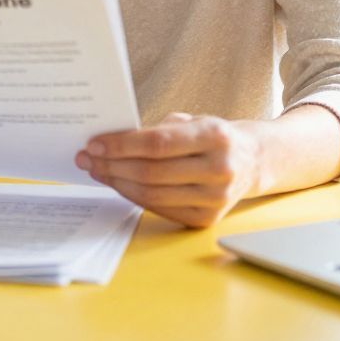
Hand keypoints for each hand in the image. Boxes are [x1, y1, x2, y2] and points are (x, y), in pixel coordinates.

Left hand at [76, 112, 262, 228]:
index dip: (122, 145)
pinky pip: (160, 208)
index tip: (94, 143)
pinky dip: (134, 197)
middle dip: (112, 165)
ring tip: (97, 170)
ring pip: (152, 194)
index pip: (157, 143)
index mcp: (215, 136)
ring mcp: (215, 199)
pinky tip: (119, 184)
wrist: (252, 162)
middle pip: (151, 172)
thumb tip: (110, 142)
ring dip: (118, 182)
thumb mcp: (192, 121)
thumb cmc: (212, 137)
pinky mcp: (207, 219)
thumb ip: (156, 130)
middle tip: (87, 158)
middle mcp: (219, 169)